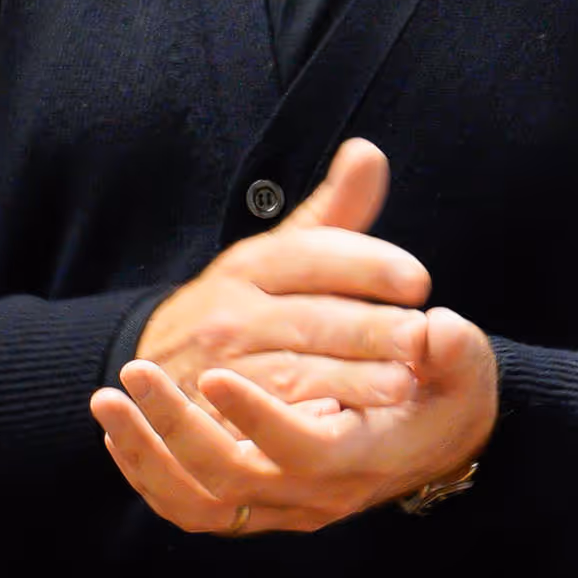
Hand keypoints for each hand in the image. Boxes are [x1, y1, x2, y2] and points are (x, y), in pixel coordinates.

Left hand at [93, 305, 499, 536]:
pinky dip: (148, 475)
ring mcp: (283, 506)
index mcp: (364, 456)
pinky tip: (120, 431)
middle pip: (232, 480)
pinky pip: (191, 508)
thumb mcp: (466, 365)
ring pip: (198, 503)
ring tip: (107, 399)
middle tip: (135, 372)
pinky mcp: (258, 506)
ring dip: (146, 455)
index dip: (258, 419)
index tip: (215, 375)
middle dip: (175, 428)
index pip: (303, 450)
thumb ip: (453, 348)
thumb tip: (438, 328)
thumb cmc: (447, 393)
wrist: (439, 441)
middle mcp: (317, 494)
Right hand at [128, 139, 429, 413]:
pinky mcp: (218, 422)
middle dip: (370, 328)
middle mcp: (230, 314)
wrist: (155, 374)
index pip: (312, 256)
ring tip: (404, 384)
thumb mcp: (278, 255)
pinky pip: (268, 422)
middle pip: (311, 318)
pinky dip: (307, 422)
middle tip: (421, 337)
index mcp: (249, 265)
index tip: (419, 280)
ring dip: (352, 380)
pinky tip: (350, 424)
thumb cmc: (243, 308)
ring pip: (295, 373)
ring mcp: (221, 370)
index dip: (367, 266)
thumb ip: (333, 212)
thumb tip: (369, 153)